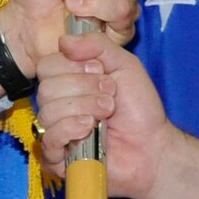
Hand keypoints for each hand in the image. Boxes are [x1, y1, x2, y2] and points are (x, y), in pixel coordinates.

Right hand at [36, 36, 198, 198]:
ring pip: (47, 112)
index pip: (47, 66)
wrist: (153, 146)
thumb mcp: (125, 65)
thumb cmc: (140, 108)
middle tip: (110, 97)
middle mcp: (58, 105)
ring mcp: (56, 132)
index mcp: (68, 82)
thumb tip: (64, 40)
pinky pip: (48, 139)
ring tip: (107, 114)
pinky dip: (70, 130)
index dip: (73, 68)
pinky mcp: (58, 158)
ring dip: (83, 109)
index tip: (101, 73)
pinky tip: (89, 131)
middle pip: (46, 88)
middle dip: (83, 89)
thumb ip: (98, 46)